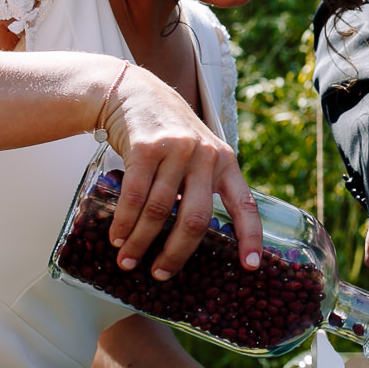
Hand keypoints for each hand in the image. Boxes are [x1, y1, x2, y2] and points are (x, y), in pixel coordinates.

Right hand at [100, 61, 263, 280]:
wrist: (135, 93)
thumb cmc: (168, 132)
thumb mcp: (199, 152)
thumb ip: (204, 185)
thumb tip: (197, 237)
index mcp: (225, 162)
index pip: (245, 204)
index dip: (250, 237)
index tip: (250, 266)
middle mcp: (206, 156)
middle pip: (196, 220)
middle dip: (177, 254)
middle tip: (161, 274)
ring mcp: (177, 150)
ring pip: (160, 212)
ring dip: (141, 242)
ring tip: (129, 261)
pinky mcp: (146, 148)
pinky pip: (135, 196)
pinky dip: (124, 223)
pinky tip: (118, 237)